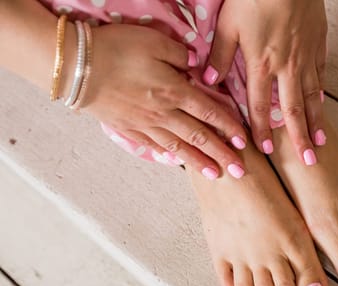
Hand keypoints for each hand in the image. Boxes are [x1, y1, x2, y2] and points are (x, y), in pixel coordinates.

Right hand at [79, 24, 247, 178]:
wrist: (76, 68)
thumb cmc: (117, 50)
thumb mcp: (155, 41)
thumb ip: (180, 55)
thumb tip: (195, 67)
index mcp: (174, 92)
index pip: (210, 113)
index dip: (229, 128)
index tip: (244, 142)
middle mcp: (164, 113)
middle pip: (199, 137)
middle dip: (221, 155)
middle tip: (239, 171)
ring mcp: (145, 124)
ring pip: (179, 147)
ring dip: (199, 162)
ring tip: (215, 175)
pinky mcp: (128, 128)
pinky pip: (153, 145)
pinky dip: (168, 155)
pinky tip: (177, 162)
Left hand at [204, 0, 327, 164]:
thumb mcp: (228, 23)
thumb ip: (218, 55)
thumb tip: (208, 81)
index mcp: (262, 64)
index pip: (260, 107)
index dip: (262, 131)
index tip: (266, 151)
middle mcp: (287, 67)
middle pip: (294, 110)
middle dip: (300, 139)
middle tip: (308, 161)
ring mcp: (306, 56)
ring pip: (312, 97)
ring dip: (315, 122)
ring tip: (320, 142)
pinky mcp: (318, 44)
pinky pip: (321, 74)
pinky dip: (321, 93)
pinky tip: (322, 104)